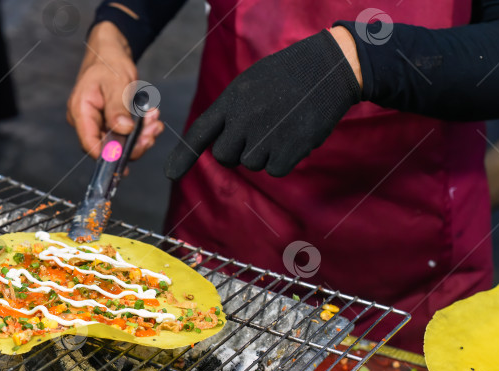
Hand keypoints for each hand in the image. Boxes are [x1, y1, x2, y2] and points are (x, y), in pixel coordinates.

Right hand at [67, 22, 162, 159]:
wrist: (112, 52)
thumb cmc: (109, 63)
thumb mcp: (116, 83)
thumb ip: (118, 108)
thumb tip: (124, 130)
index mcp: (80, 111)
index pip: (90, 144)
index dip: (108, 155)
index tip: (128, 156)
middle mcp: (87, 121)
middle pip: (109, 146)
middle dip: (134, 143)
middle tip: (152, 132)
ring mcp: (99, 122)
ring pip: (121, 141)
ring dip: (141, 135)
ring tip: (154, 120)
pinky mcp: (111, 122)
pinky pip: (126, 133)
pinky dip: (141, 128)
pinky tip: (151, 117)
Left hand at [165, 28, 361, 178]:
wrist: (328, 68)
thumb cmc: (287, 75)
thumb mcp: (250, 84)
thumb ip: (231, 112)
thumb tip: (222, 145)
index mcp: (230, 101)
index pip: (200, 133)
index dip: (183, 157)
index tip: (170, 175)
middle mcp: (242, 121)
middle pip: (225, 157)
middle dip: (237, 152)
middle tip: (259, 132)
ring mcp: (264, 136)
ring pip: (252, 164)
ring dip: (265, 152)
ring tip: (283, 124)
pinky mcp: (287, 150)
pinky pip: (274, 170)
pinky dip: (284, 159)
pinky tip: (294, 136)